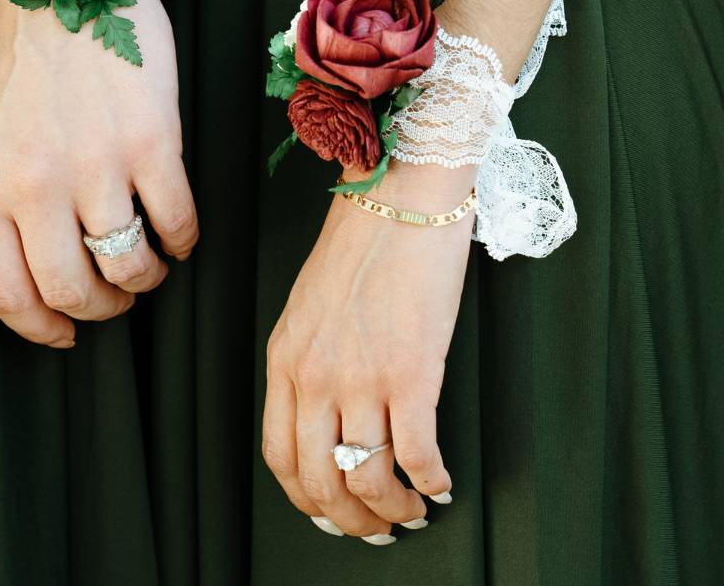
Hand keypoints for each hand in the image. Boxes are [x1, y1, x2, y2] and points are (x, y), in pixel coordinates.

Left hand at [0, 0, 196, 346]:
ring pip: (129, 264)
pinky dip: (183, 240)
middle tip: (117, 299)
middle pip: (73, 290)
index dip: (42, 329)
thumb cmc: (29, 64)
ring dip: (145, 278)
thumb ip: (7, 202)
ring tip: (150, 264)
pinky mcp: (152, 141)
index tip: (65, 335)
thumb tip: (47, 266)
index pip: (7, 293)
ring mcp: (97, 165)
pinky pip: (176, 221)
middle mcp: (36, 186)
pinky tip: (180, 233)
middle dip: (102, 309)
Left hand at [262, 161, 474, 540]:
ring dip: (393, 509)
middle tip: (376, 530)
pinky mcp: (411, 371)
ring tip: (413, 510)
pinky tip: (441, 482)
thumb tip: (331, 412)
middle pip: (321, 480)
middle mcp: (316, 375)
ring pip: (368, 477)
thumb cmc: (364, 238)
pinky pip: (416, 452)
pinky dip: (431, 479)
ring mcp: (362, 376)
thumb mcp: (312, 302)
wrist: (401, 194)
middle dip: (350, 519)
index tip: (330, 512)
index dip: (306, 498)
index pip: (281, 456)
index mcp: (287, 357)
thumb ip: (310, 356)